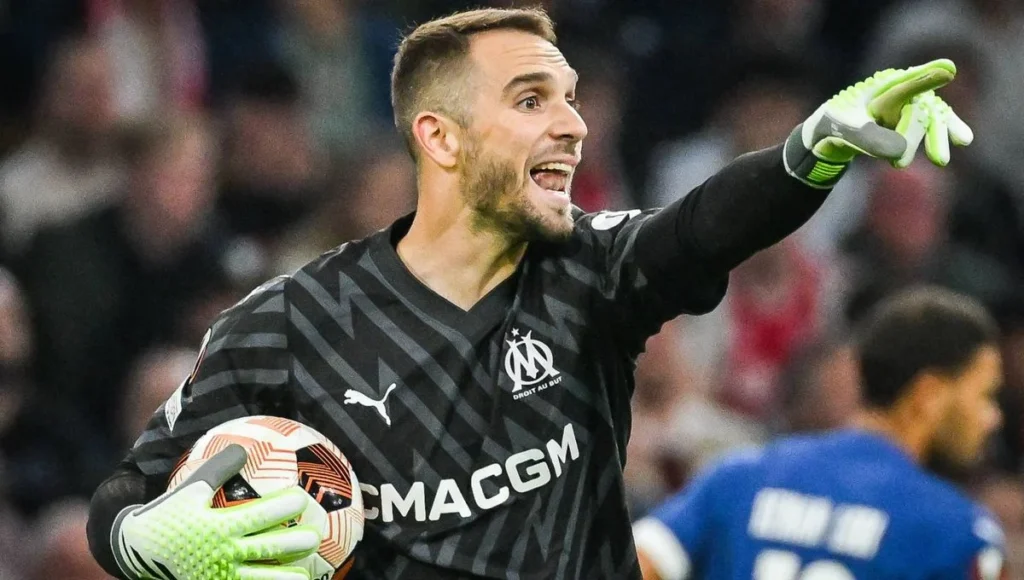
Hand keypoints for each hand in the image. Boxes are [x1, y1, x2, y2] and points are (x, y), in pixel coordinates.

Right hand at [112, 445, 321, 579]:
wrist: (133, 552)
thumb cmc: (167, 515)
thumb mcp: (189, 489)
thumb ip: (218, 469)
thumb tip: (243, 448)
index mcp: (217, 526)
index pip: (258, 515)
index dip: (282, 507)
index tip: (302, 499)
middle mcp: (222, 553)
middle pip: (266, 549)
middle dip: (294, 543)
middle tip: (316, 537)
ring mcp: (218, 576)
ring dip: (285, 578)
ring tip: (306, 576)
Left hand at [784, 59, 972, 187]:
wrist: (828, 134)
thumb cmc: (835, 124)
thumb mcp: (846, 130)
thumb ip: (870, 138)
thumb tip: (900, 152)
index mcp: (881, 87)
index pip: (904, 84)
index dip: (925, 78)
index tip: (948, 70)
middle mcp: (900, 92)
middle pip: (922, 108)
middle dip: (931, 132)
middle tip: (938, 160)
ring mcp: (906, 107)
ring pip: (929, 118)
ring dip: (937, 137)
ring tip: (940, 161)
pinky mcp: (909, 122)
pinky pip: (929, 127)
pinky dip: (940, 135)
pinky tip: (963, 139)